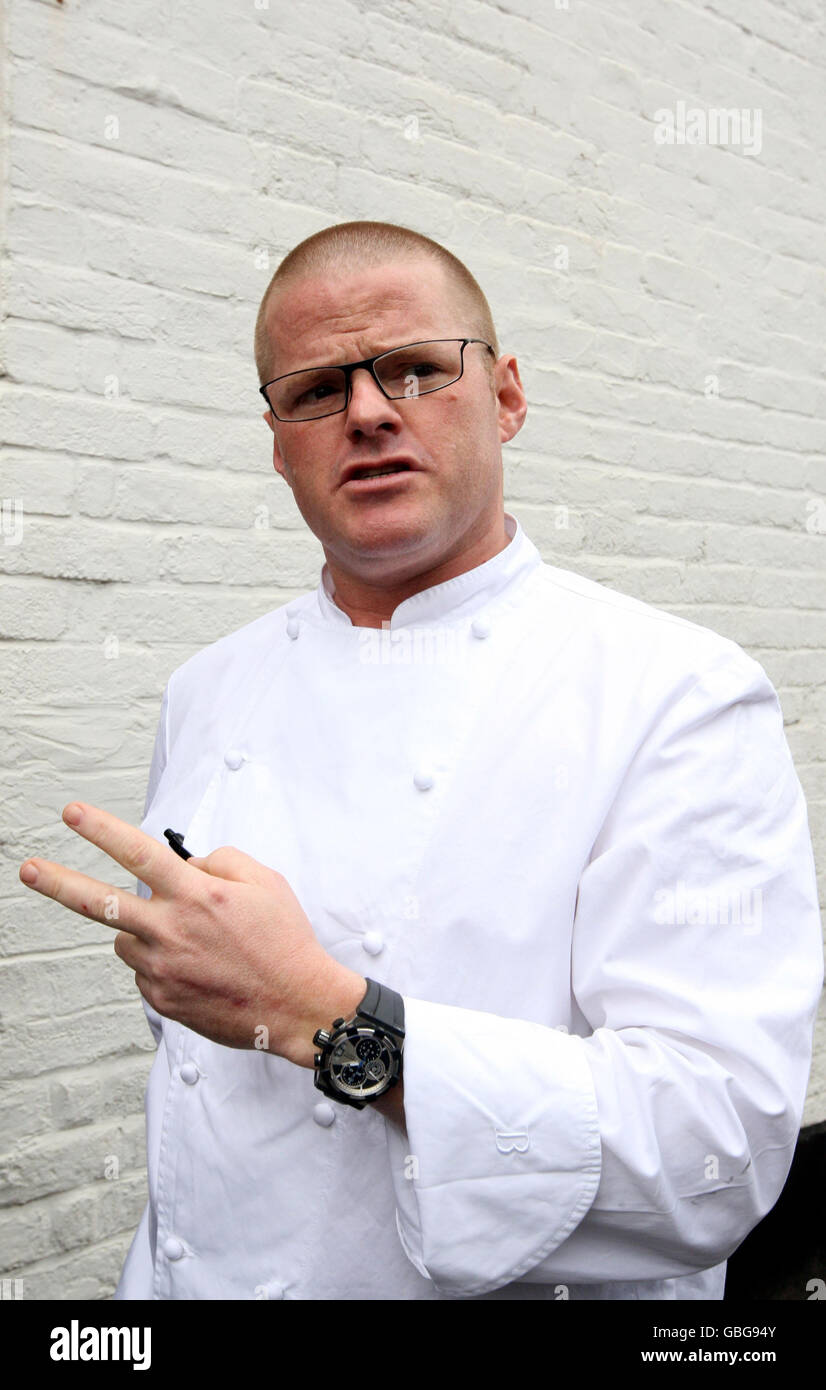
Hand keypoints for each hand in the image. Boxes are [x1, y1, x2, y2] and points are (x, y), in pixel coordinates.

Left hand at [18, 802, 365, 1065]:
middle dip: (58, 881)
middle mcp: (171, 931)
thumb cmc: (285, 943)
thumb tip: (186, 866)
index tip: (72, 814)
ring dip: (145, 931)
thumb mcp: (265, 882)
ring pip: (128, 938)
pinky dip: (163, 963)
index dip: (100, 829)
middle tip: (28, 868)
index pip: (139, 852)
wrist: (297, 1005)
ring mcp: (162, 969)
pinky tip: (200, 968)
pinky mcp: (162, 999)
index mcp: (197, 896)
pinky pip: (145, 971)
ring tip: (192, 942)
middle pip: (100, 901)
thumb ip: (219, 863)